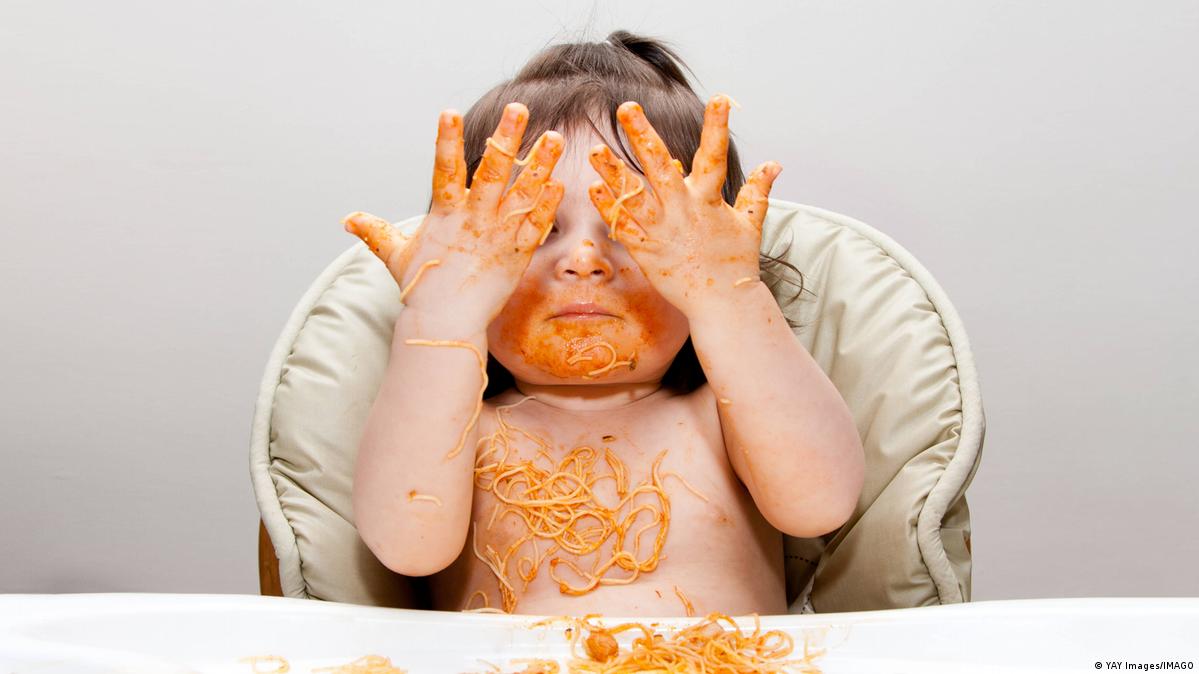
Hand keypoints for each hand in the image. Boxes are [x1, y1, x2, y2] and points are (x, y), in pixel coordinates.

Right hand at [343, 103, 564, 330]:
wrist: (446, 323)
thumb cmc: (422, 289)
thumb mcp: (396, 256)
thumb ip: (377, 232)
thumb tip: (348, 219)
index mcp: (445, 214)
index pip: (443, 169)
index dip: (446, 140)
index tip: (448, 111)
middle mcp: (474, 220)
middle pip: (492, 172)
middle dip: (506, 139)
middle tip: (518, 109)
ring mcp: (499, 236)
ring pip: (522, 194)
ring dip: (539, 164)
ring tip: (554, 138)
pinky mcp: (518, 254)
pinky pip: (536, 226)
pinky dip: (547, 205)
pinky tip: (559, 183)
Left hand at [586, 95, 780, 318]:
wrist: (722, 304)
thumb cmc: (736, 262)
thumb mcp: (751, 224)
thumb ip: (758, 190)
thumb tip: (775, 164)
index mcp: (709, 200)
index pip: (714, 156)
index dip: (718, 126)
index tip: (720, 97)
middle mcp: (682, 211)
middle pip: (658, 166)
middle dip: (642, 135)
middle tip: (626, 108)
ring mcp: (662, 231)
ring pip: (632, 195)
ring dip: (612, 171)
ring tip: (594, 150)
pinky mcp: (646, 251)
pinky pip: (623, 226)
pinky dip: (609, 208)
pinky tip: (595, 189)